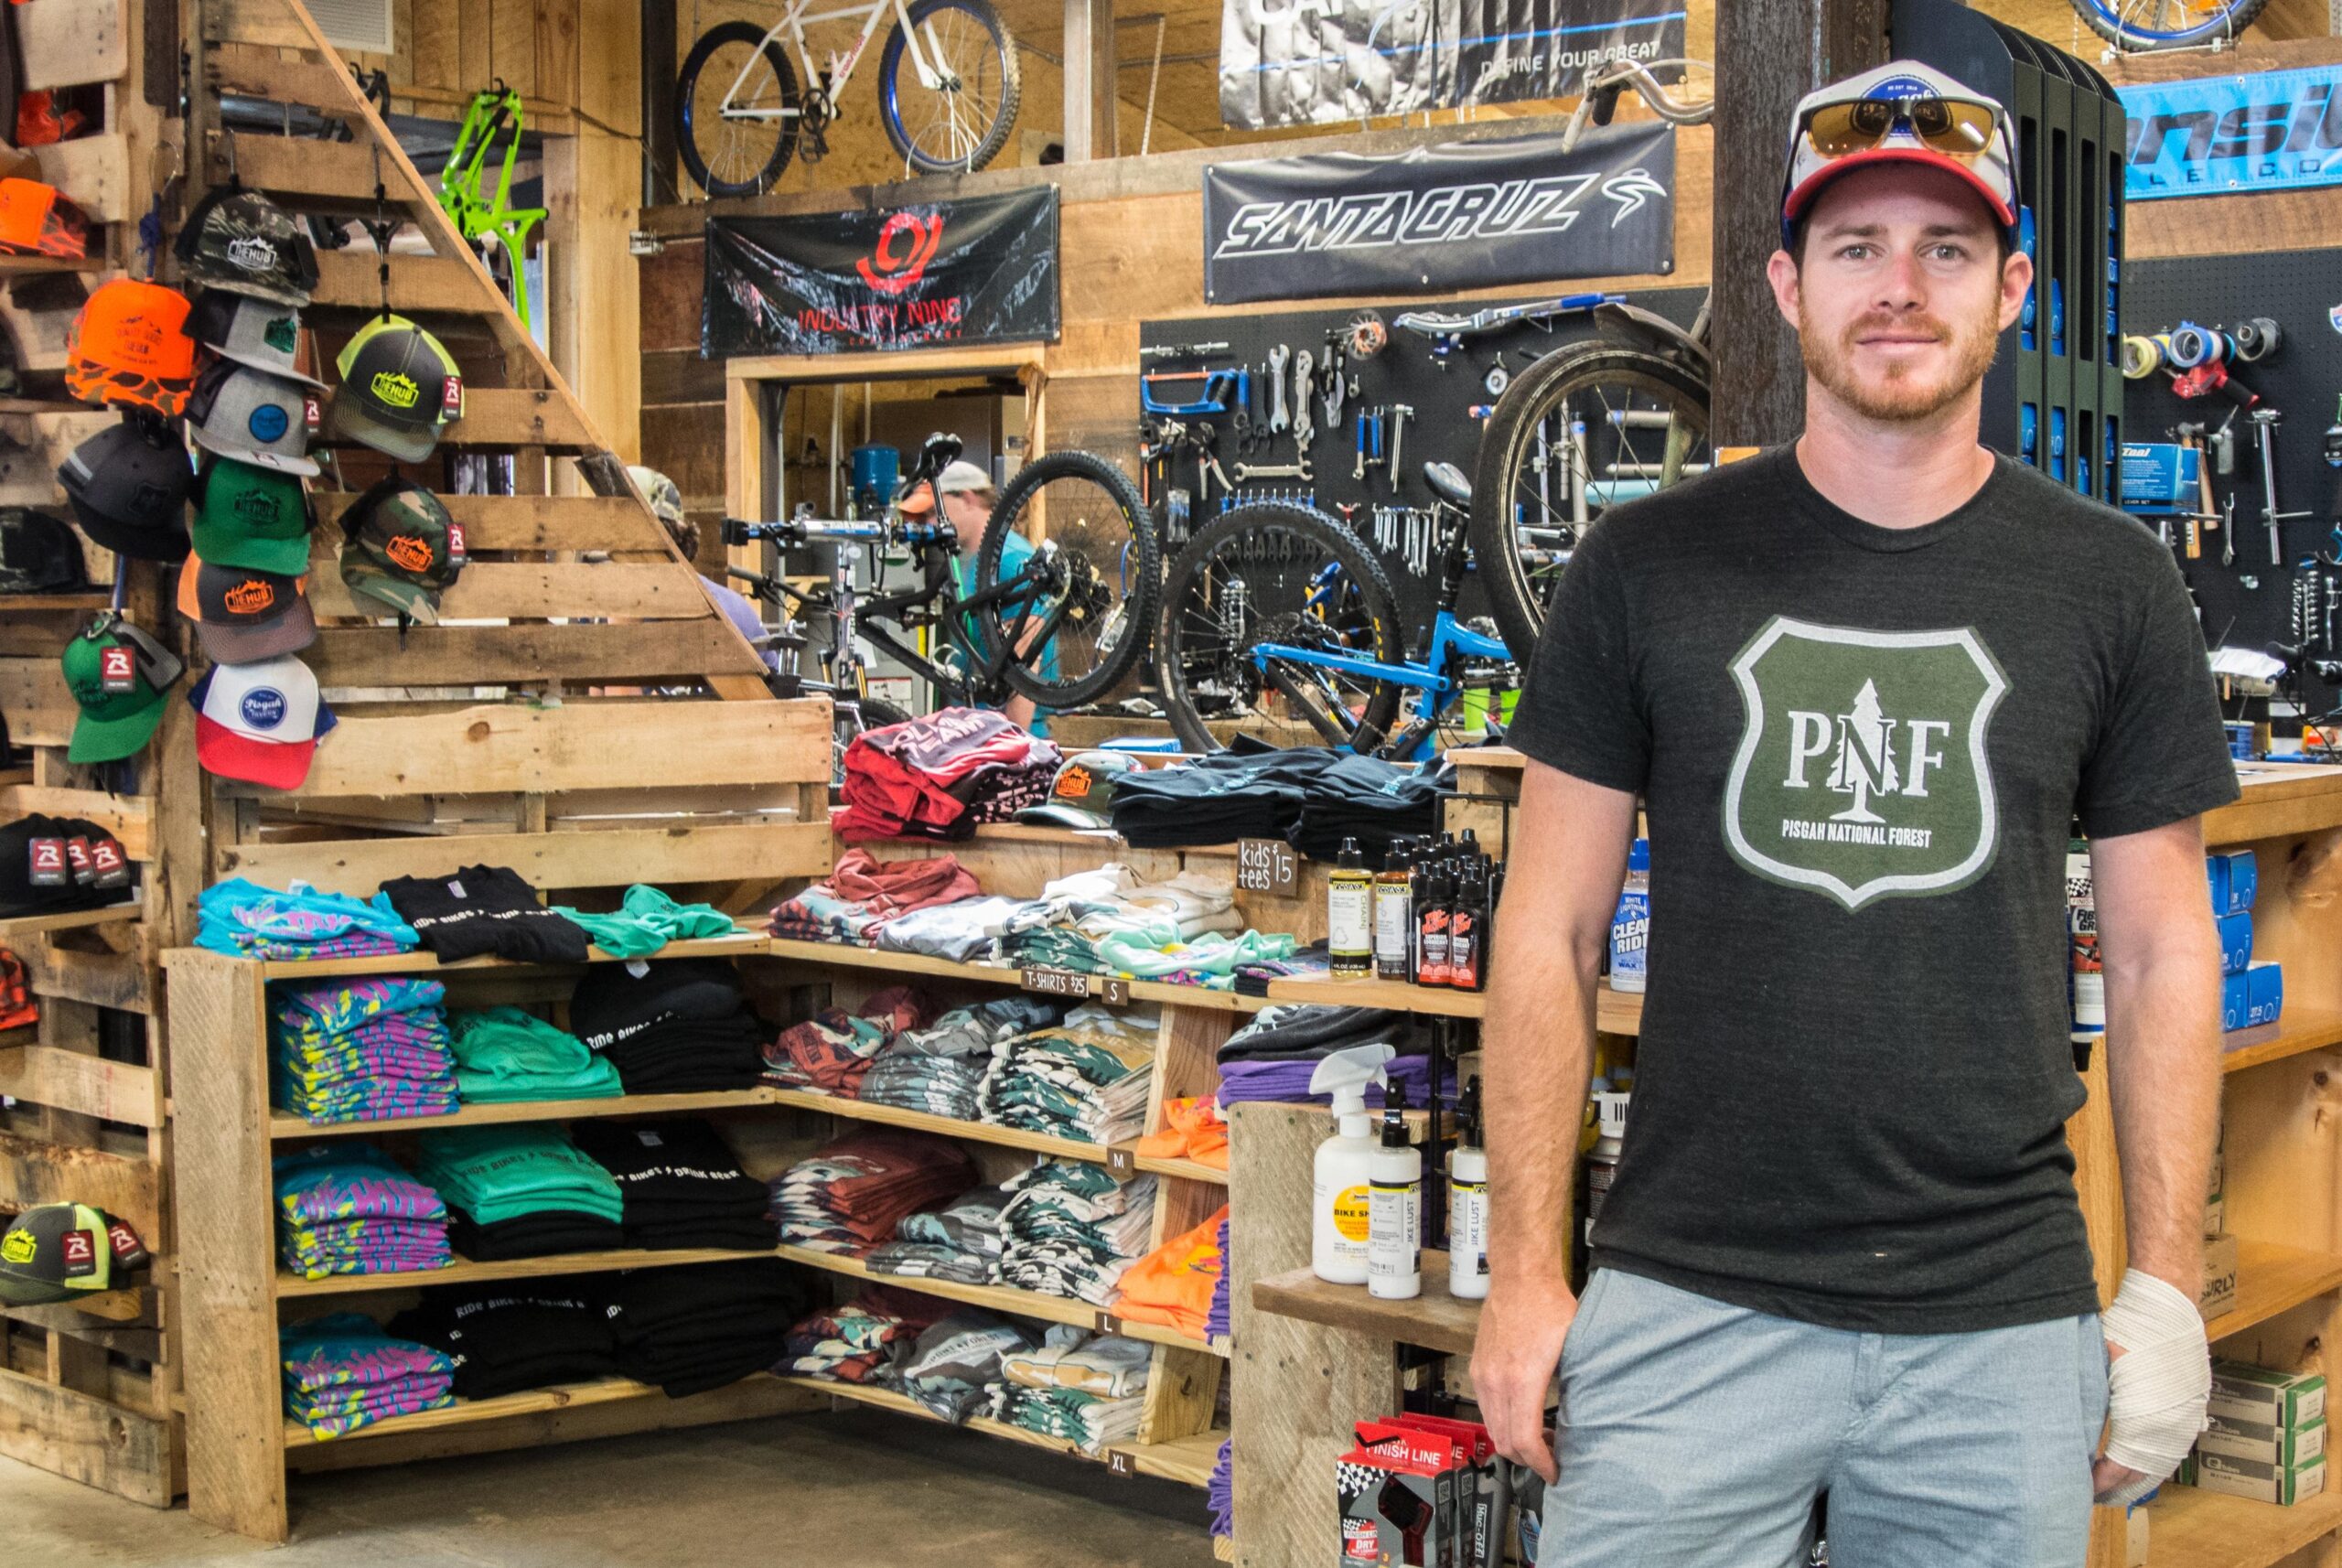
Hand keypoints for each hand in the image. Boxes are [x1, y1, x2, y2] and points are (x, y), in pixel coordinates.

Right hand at [1472, 1273, 1576, 1482]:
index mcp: (1521, 1380)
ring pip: (1492, 1428)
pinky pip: (1486, 1409)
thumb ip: (1572, 1387)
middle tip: (1551, 1459)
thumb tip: (1583, 1416)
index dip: (1541, 1464)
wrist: (1520, 1277)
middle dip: (1528, 1459)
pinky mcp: (1478, 1368)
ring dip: (1514, 1443)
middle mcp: (1496, 1381)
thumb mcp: (1573, 1350)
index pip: (1525, 1440)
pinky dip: (1502, 1423)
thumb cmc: (1548, 1306)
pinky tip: (1523, 1415)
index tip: (1555, 1471)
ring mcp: (1483, 1375)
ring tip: (1539, 1440)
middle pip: (1504, 1442)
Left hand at [2094, 1271, 2210, 1508]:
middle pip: (2144, 1472)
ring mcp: (2186, 1418)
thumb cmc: (2128, 1332)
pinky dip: (2156, 1462)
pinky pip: (2175, 1448)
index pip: (2122, 1465)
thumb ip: (2087, 1398)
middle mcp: (2171, 1424)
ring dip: (2138, 1478)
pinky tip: (2139, 1466)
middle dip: (2118, 1488)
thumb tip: (2061, 1425)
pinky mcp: (2193, 1408)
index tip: (2082, 1489)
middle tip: (2092, 1496)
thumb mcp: (2099, 1365)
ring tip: (2113, 1487)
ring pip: (2163, 1463)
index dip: (2101, 1482)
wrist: (2168, 1306)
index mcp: (2144, 1416)